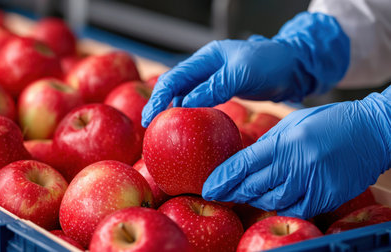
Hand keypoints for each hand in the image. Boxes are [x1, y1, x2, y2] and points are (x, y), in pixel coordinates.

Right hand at [142, 12, 349, 126]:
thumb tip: (187, 105)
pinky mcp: (222, 91)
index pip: (175, 77)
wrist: (293, 66)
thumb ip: (215, 87)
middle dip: (160, 104)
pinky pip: (201, 102)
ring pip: (186, 95)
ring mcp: (213, 80)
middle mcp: (206, 68)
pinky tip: (189, 126)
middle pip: (175, 86)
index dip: (159, 97)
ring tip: (164, 129)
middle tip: (149, 126)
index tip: (149, 116)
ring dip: (174, 110)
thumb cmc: (271, 64)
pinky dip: (192, 113)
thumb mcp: (242, 73)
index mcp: (207, 58)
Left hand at [202, 86, 390, 218]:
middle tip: (215, 194)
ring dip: (252, 199)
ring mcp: (312, 182)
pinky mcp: (326, 196)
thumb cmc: (330, 121)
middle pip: (253, 186)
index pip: (244, 164)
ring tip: (239, 196)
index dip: (223, 178)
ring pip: (271, 200)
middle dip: (230, 192)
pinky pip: (295, 208)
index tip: (208, 186)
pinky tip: (270, 202)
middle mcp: (296, 164)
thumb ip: (269, 144)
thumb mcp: (293, 124)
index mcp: (285, 142)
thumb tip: (246, 160)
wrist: (372, 131)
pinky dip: (279, 206)